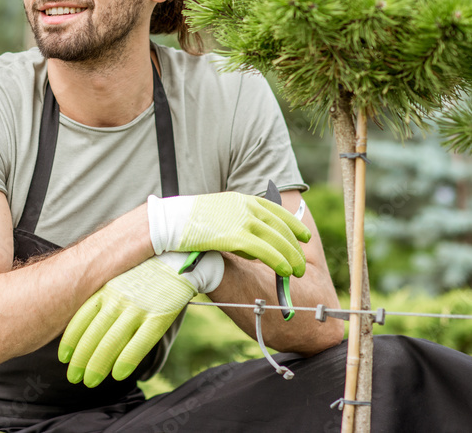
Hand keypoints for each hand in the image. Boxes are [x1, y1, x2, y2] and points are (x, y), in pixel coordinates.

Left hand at [58, 251, 223, 387]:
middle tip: (74, 377)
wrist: (180, 253)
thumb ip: (106, 296)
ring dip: (98, 365)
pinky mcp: (159, 314)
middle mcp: (118, 298)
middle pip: (93, 334)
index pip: (82, 318)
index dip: (71, 340)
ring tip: (89, 382)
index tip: (63, 358)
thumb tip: (92, 321)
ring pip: (111, 341)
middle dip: (81, 359)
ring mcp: (138, 306)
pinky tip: (117, 375)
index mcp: (106, 288)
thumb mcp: (120, 276)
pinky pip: (139, 342)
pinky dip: (126, 360)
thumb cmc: (148, 268)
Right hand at [147, 191, 310, 276]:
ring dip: (290, 256)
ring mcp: (240, 220)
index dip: (292, 225)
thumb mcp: (216, 215)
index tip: (303, 236)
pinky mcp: (235, 236)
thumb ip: (235, 224)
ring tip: (297, 271)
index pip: (275, 211)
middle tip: (301, 263)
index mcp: (241, 200)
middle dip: (294, 246)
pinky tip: (285, 271)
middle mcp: (245, 207)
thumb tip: (250, 246)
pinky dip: (278, 261)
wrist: (168, 222)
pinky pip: (265, 250)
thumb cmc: (187, 222)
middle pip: (280, 227)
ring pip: (276, 239)